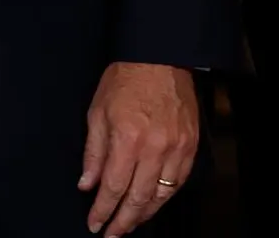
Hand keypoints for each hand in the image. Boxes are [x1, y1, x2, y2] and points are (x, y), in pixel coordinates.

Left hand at [79, 62, 198, 236]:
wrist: (159, 58)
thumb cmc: (125, 80)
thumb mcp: (97, 113)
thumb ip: (93, 152)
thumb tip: (87, 183)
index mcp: (127, 139)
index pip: (113, 187)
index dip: (103, 210)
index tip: (95, 224)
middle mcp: (154, 148)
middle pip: (138, 197)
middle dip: (124, 220)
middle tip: (112, 234)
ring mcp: (176, 148)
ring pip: (162, 194)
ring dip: (145, 213)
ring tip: (130, 223)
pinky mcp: (191, 145)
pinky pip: (179, 180)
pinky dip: (166, 196)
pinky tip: (154, 202)